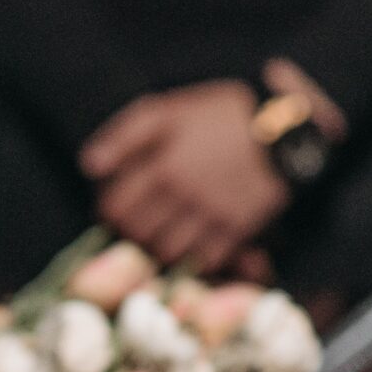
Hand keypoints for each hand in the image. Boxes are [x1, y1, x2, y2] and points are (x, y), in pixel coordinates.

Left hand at [81, 81, 288, 272]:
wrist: (283, 127)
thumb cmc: (220, 116)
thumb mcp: (170, 111)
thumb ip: (125, 135)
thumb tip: (88, 166)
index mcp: (163, 165)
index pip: (116, 208)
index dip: (110, 209)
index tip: (117, 204)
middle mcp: (185, 195)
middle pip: (138, 234)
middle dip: (131, 230)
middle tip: (139, 221)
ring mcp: (212, 216)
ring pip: (167, 252)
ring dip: (158, 247)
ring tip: (162, 232)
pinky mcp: (237, 231)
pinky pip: (203, 261)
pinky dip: (192, 257)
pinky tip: (191, 241)